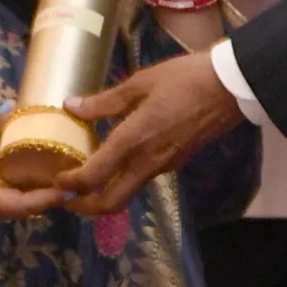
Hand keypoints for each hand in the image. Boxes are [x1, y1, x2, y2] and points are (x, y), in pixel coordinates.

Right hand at [0, 110, 69, 226]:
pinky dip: (30, 189)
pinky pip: (15, 200)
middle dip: (54, 192)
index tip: (74, 181)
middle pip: (31, 206)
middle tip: (79, 170)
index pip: (27, 203)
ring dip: (44, 191)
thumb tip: (11, 106)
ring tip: (67, 169)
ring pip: (25, 205)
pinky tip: (44, 171)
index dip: (51, 195)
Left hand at [60, 51, 243, 212]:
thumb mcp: (140, 83)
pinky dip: (122, 181)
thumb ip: (104, 101)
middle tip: (65, 198)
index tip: (55, 179)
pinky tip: (113, 163)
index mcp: (134, 140)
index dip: (70, 184)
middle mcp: (147, 162)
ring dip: (103, 196)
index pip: (94, 176)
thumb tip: (71, 106)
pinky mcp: (174, 163)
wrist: (231, 87)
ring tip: (84, 182)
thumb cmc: (185, 79)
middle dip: (84, 207)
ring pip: (127, 194)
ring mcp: (163, 166)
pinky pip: (141, 179)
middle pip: (111, 202)